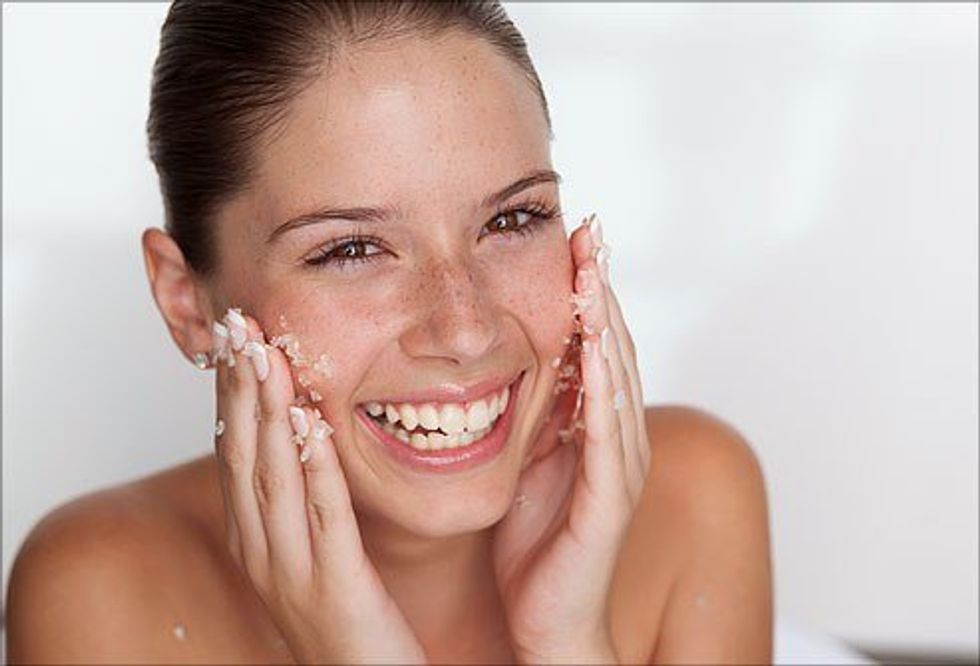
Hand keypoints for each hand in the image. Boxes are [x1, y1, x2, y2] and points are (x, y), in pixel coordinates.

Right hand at [210, 308, 425, 663]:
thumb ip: (303, 500)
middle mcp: (264, 553)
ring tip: (265, 356)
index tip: (235, 337)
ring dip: (269, 413)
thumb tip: (300, 436)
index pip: (235, 453)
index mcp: (257, 541)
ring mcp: (295, 572)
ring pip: (274, 480)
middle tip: (238, 325)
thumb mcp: (313, 554)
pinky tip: (313, 425)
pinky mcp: (337, 589)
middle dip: (240, 387)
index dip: (232, 393)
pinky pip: (325, 518)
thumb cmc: (346, 619)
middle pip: (244, 456)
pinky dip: (315, 468)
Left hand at [493, 214, 651, 663]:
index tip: (572, 237)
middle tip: (591, 229)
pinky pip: (608, 430)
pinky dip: (603, 384)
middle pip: (614, 345)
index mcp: (595, 426)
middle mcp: (619, 436)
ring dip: (606, 319)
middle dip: (601, 286)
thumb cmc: (533, 544)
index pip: (595, 343)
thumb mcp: (525, 461)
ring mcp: (621, 464)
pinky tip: (595, 347)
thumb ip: (530, 413)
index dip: (586, 290)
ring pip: (616, 376)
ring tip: (592, 266)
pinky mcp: (611, 496)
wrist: (547, 618)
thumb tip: (504, 362)